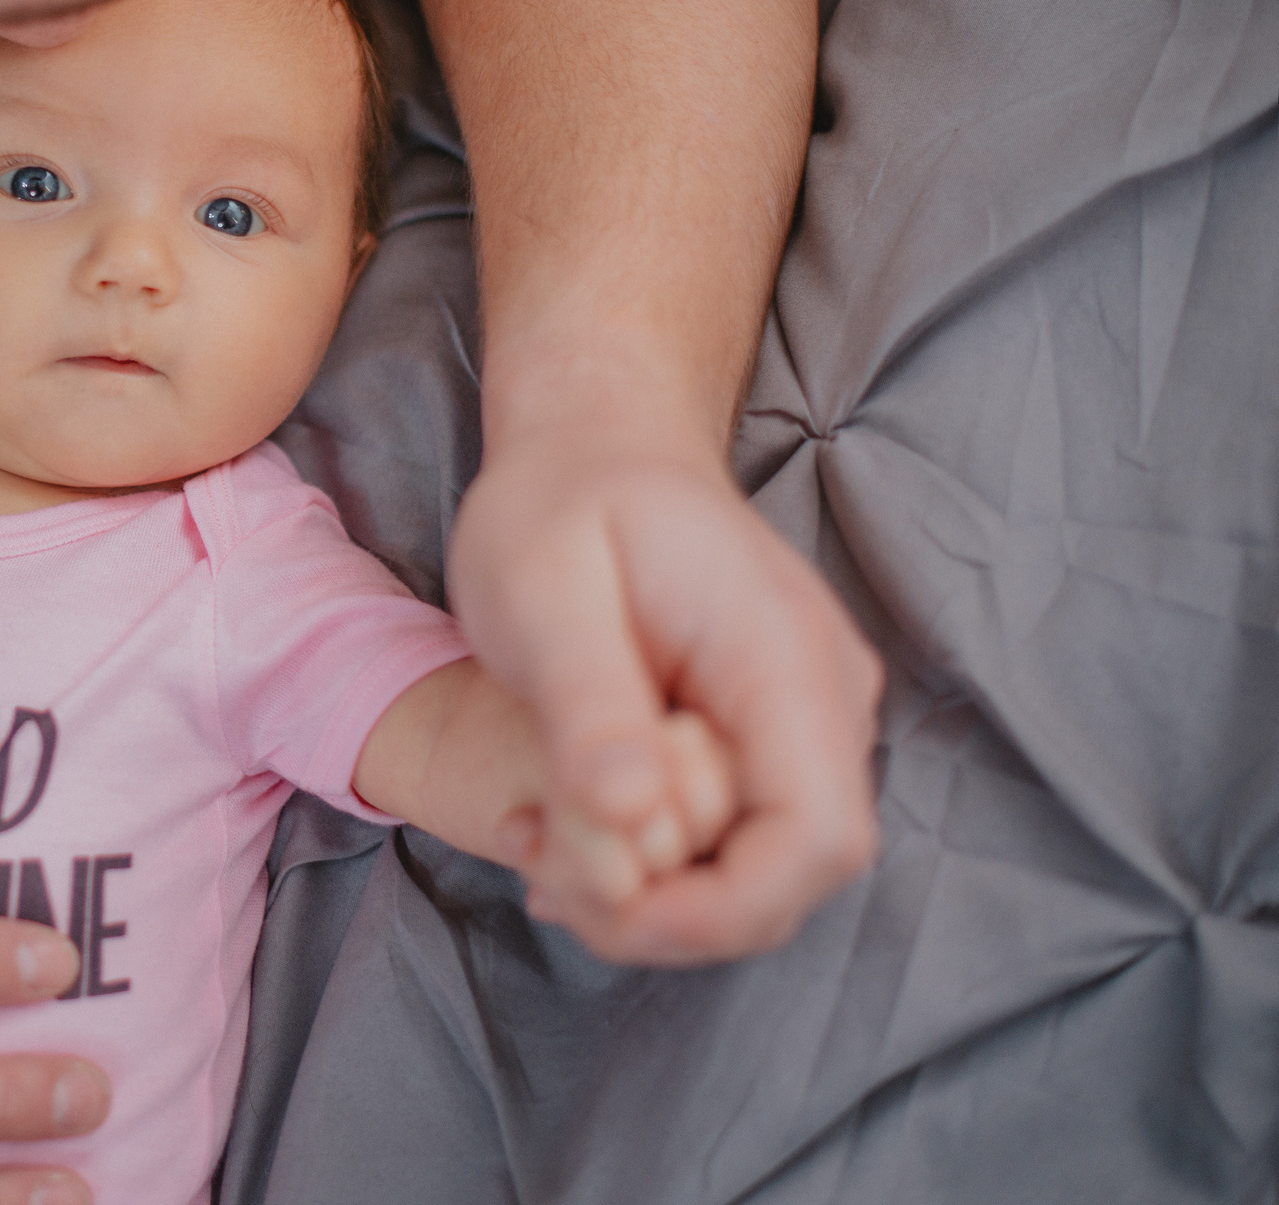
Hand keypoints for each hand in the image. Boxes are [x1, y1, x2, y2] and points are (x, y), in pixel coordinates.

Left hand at [453, 421, 882, 963]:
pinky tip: (561, 820)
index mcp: (783, 658)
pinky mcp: (763, 739)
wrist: (594, 446)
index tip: (601, 903)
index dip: (718, 909)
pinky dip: (643, 854)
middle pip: (787, 875)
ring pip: (754, 869)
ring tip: (533, 834)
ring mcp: (802, 723)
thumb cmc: (560, 503)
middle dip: (662, 908)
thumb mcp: (540, 587)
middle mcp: (822, 701)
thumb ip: (588, 701)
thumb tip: (629, 812)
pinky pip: (725, 834)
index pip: (817, 838)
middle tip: (536, 866)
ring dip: (643, 888)